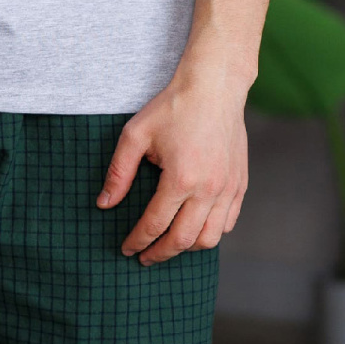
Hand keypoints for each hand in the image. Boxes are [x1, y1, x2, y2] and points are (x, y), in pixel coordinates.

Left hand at [97, 64, 248, 263]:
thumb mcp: (135, 135)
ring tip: (169, 245)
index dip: (137, 241)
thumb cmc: (173, 107)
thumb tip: (104, 204)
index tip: (127, 249)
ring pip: (211, 238)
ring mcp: (228, 188)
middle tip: (144, 257)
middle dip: (160, 253)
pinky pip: (228, 222)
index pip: (155, 224)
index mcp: (181, 179)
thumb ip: (119, 173)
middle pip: (183, 239)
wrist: (215, 86)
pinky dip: (212, 232)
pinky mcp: (240, 183)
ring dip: (187, 247)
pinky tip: (195, 228)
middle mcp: (209, 189)